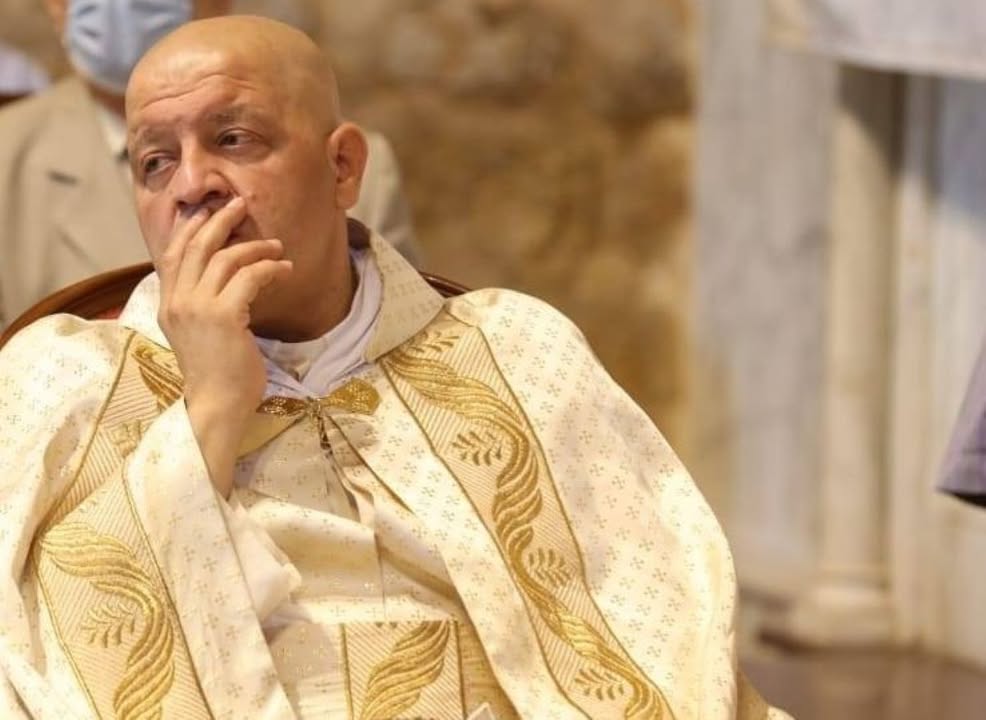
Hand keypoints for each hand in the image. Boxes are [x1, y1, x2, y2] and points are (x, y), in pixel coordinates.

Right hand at [157, 196, 291, 495]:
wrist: (217, 406)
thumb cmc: (216, 374)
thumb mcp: (199, 333)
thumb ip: (201, 305)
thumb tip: (224, 279)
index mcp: (168, 304)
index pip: (174, 252)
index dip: (193, 226)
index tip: (212, 210)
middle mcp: (177, 301)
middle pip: (197, 245)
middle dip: (221, 219)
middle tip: (241, 204)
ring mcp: (198, 308)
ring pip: (225, 257)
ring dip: (255, 246)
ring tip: (277, 247)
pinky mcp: (224, 316)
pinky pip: (249, 277)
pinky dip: (270, 267)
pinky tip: (286, 269)